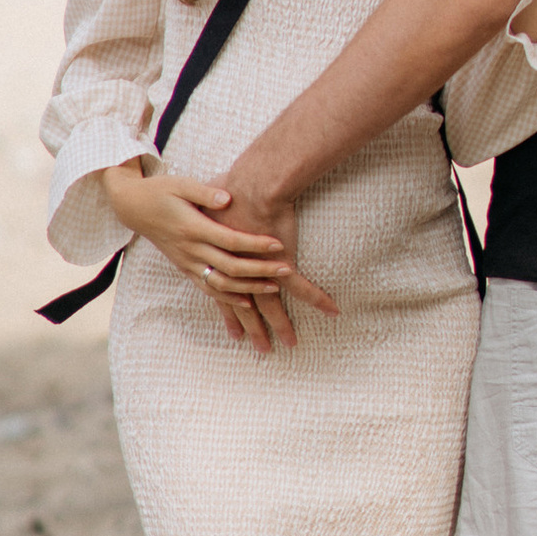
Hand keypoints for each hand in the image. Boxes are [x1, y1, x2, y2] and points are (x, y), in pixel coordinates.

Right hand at [103, 164, 285, 300]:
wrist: (133, 206)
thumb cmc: (161, 190)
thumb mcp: (181, 183)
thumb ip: (205, 192)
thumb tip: (228, 197)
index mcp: (192, 227)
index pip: (230, 240)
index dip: (255, 244)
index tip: (279, 244)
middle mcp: (189, 249)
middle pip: (230, 267)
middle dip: (260, 270)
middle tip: (286, 270)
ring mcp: (186, 262)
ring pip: (221, 284)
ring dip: (249, 288)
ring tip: (275, 288)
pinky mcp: (184, 269)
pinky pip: (207, 289)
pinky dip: (228, 298)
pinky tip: (247, 302)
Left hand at [203, 174, 338, 355]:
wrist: (253, 185)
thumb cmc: (230, 186)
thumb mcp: (207, 204)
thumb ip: (207, 212)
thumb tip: (204, 206)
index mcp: (221, 260)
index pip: (224, 295)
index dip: (230, 315)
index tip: (235, 334)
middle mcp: (239, 271)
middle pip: (246, 308)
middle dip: (253, 329)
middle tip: (261, 350)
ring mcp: (261, 270)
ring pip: (272, 306)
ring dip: (281, 326)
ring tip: (290, 344)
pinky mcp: (283, 264)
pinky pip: (303, 287)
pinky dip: (318, 299)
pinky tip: (332, 311)